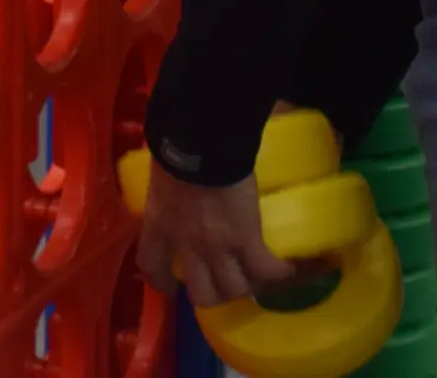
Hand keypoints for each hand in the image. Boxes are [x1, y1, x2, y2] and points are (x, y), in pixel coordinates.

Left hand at [134, 163, 293, 309]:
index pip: (152, 267)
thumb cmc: (175, 149)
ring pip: (235, 288)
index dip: (162, 282)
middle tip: (221, 283)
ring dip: (245, 284)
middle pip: (203, 294)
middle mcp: (188, 245)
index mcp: (160, 226)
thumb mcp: (160, 177)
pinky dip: (277, 272)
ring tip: (254, 275)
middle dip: (213, 295)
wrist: (201, 142)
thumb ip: (165, 193)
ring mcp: (219, 246)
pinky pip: (264, 267)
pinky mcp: (247, 236)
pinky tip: (285, 270)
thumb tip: (170, 186)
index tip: (172, 286)